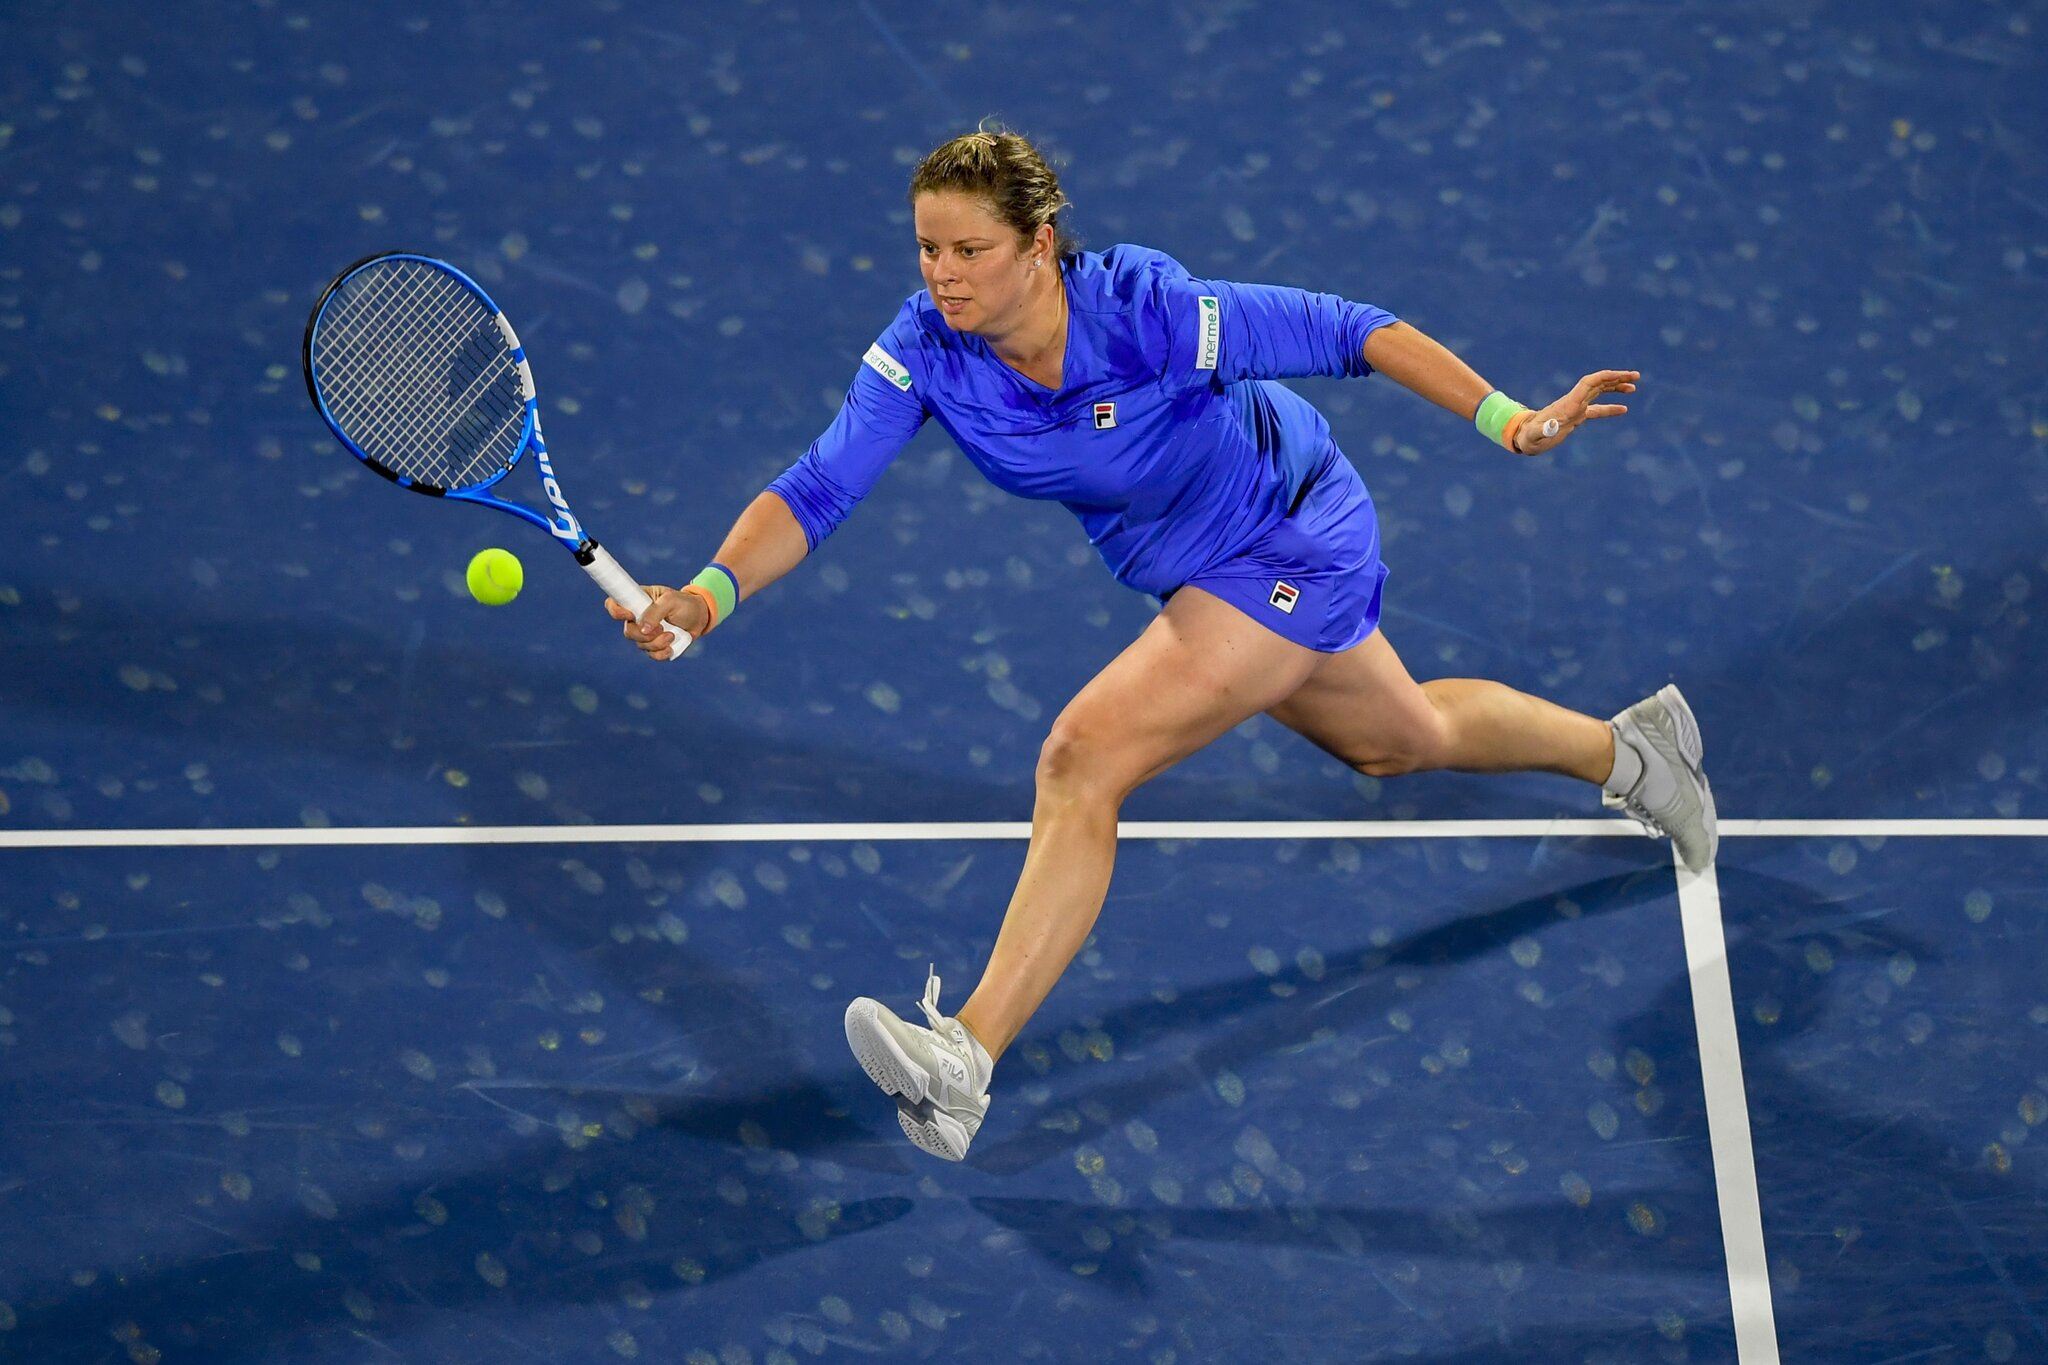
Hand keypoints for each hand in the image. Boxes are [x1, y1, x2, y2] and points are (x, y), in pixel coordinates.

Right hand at [604, 586, 703, 660]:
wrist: (700, 617)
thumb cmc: (685, 604)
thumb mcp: (671, 601)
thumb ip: (655, 612)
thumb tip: (643, 629)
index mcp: (637, 601)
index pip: (614, 604)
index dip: (616, 611)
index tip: (630, 615)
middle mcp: (638, 617)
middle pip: (628, 632)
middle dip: (644, 634)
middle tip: (662, 628)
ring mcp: (646, 633)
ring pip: (640, 645)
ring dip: (657, 643)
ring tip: (672, 635)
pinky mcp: (655, 645)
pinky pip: (651, 654)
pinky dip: (661, 653)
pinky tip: (671, 647)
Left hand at [1513, 369, 1638, 454]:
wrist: (1524, 438)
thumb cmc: (1528, 437)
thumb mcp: (1535, 436)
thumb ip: (1543, 430)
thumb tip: (1552, 427)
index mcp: (1568, 403)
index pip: (1589, 383)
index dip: (1605, 377)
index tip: (1622, 375)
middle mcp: (1573, 402)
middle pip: (1597, 383)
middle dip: (1616, 378)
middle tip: (1635, 376)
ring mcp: (1575, 408)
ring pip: (1598, 392)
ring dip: (1615, 387)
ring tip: (1633, 387)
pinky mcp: (1575, 417)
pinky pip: (1596, 409)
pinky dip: (1610, 407)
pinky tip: (1624, 409)